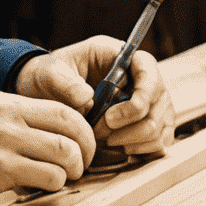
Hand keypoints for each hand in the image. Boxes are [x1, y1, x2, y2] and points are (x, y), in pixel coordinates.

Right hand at [0, 89, 95, 205]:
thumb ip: (14, 116)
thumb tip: (47, 130)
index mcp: (6, 101)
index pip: (62, 109)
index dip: (82, 129)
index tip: (81, 143)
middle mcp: (9, 117)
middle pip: (71, 128)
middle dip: (86, 148)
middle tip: (82, 163)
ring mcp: (5, 142)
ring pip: (64, 153)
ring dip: (72, 169)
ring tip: (64, 177)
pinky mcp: (0, 170)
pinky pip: (47, 177)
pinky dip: (55, 184)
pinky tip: (44, 186)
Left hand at [16, 36, 176, 155]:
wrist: (45, 92)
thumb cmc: (50, 75)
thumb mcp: (50, 73)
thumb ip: (65, 82)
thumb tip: (87, 98)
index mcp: (119, 56)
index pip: (148, 69)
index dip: (141, 95)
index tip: (112, 117)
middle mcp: (139, 78)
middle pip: (158, 102)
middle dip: (131, 125)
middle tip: (100, 133)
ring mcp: (148, 102)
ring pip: (160, 125)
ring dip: (134, 140)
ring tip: (105, 141)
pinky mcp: (147, 124)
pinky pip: (158, 141)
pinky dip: (141, 150)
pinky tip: (117, 148)